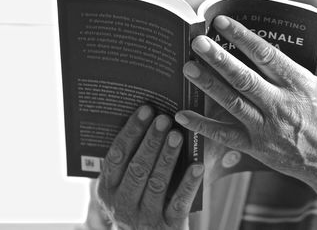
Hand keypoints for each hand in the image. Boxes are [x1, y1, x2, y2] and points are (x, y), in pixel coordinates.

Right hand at [97, 105, 203, 229]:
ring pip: (156, 183)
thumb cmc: (138, 201)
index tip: (145, 109)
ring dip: (167, 157)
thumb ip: (131, 160)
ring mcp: (144, 218)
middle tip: (164, 119)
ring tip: (177, 135)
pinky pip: (179, 203)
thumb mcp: (125, 185)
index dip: (131, 131)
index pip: (117, 155)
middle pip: (137, 168)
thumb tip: (151, 120)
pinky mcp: (167, 227)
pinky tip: (197, 166)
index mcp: (107, 188)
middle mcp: (121, 204)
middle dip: (151, 141)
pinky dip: (188, 183)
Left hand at [175, 15, 316, 183]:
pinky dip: (203, 126)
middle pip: (244, 78)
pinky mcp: (257, 147)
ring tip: (188, 68)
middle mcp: (281, 104)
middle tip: (197, 42)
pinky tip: (183, 114)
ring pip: (232, 103)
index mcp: (299, 84)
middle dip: (219, 58)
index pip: (266, 55)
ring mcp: (267, 128)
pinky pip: (226, 135)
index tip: (221, 22)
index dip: (242, 37)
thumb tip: (304, 35)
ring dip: (208, 85)